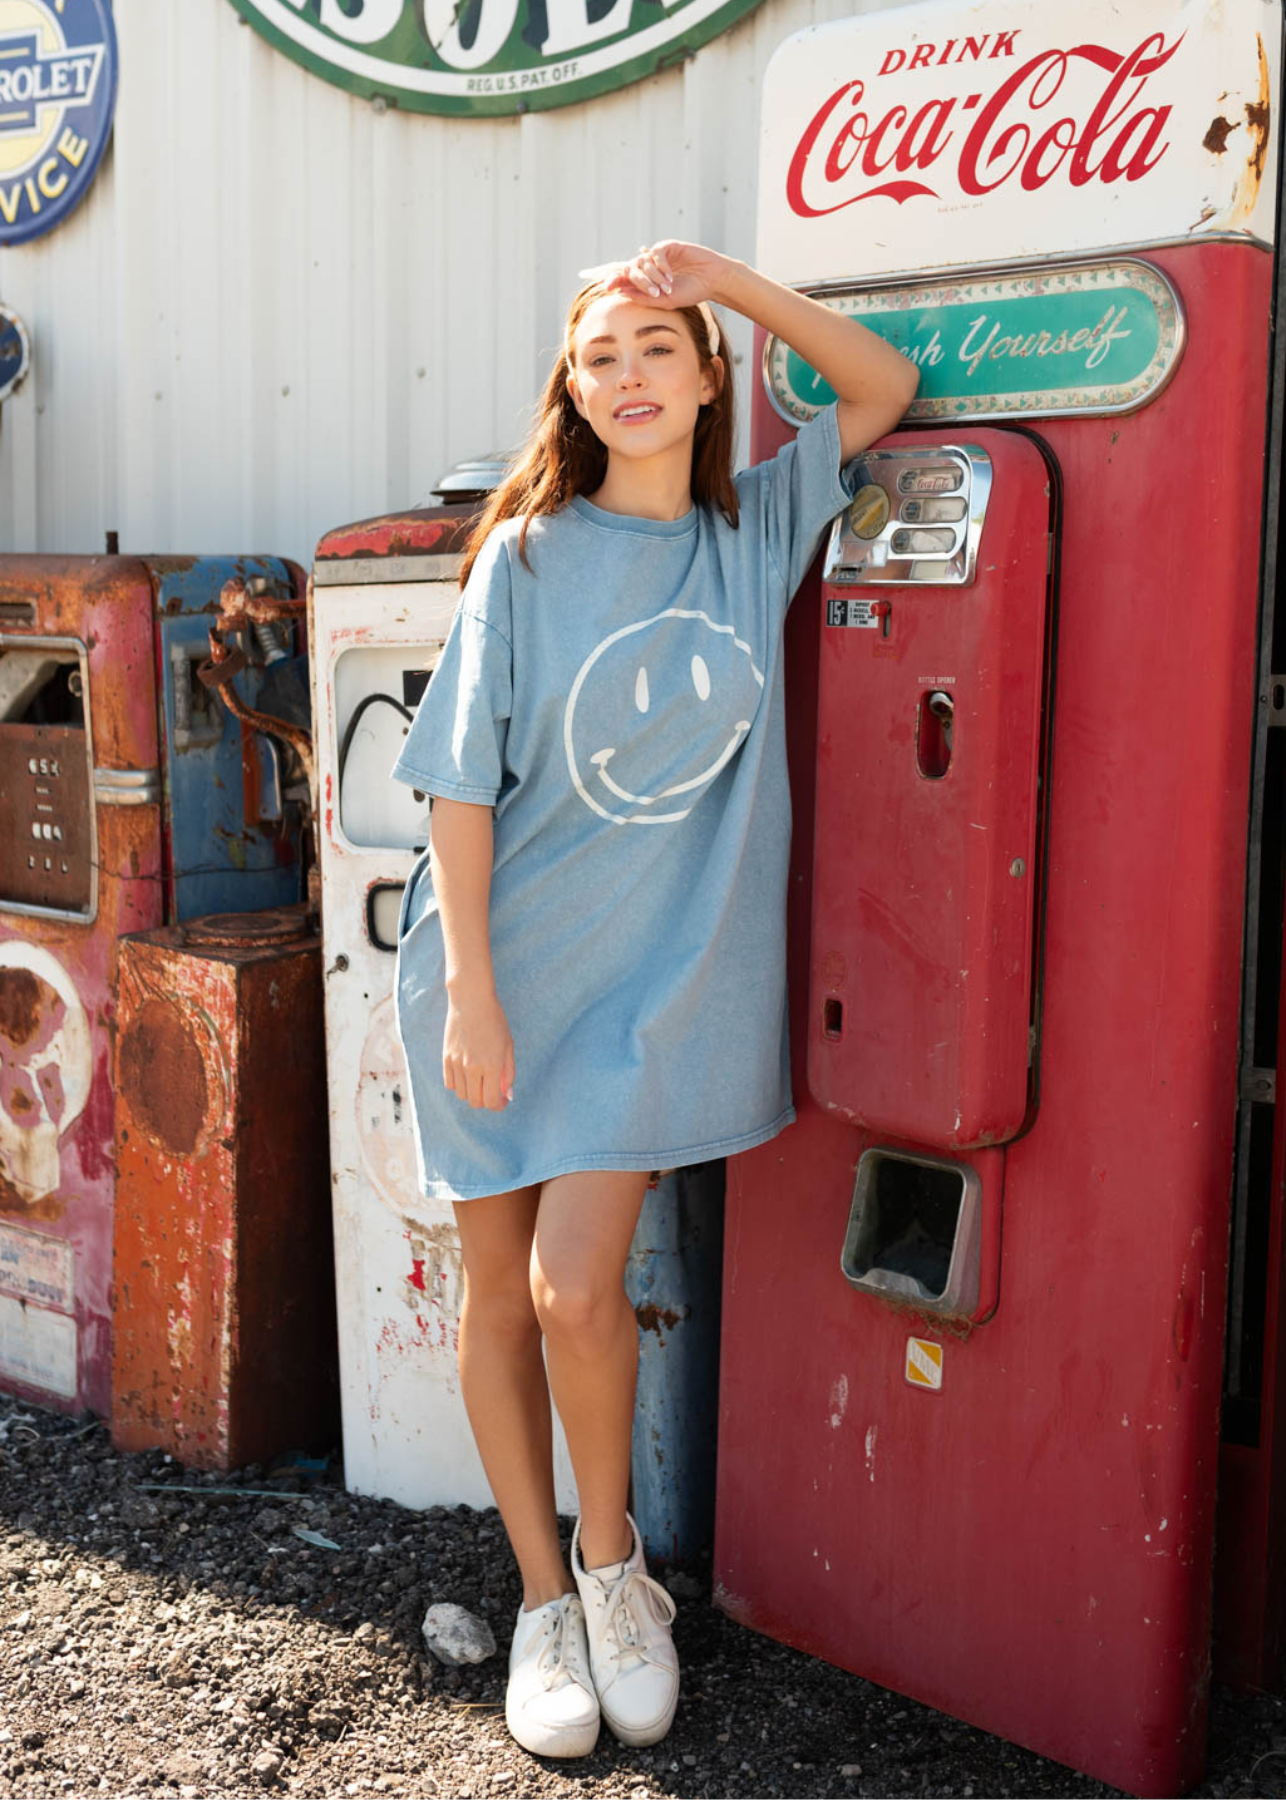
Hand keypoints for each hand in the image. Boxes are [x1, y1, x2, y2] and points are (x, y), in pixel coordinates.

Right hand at [442, 989, 514, 1110]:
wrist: (471, 1000)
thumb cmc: (494, 1021)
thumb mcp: (508, 1046)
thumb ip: (508, 1072)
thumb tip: (507, 1094)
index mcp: (491, 1066)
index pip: (492, 1101)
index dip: (498, 1105)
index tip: (502, 1100)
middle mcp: (472, 1068)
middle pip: (476, 1102)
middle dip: (486, 1101)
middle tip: (492, 1091)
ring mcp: (456, 1064)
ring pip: (461, 1095)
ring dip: (472, 1093)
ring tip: (480, 1081)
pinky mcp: (445, 1058)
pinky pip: (450, 1083)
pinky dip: (459, 1085)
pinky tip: (467, 1075)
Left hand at [581, 241, 733, 312]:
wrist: (712, 281)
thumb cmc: (691, 292)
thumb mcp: (665, 300)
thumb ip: (643, 298)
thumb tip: (621, 292)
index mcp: (647, 281)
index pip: (625, 278)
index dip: (613, 279)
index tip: (604, 287)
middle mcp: (650, 267)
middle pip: (629, 268)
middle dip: (626, 278)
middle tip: (618, 285)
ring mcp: (658, 255)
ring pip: (642, 262)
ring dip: (652, 278)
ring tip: (667, 288)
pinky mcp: (668, 246)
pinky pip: (655, 253)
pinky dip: (660, 266)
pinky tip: (670, 276)